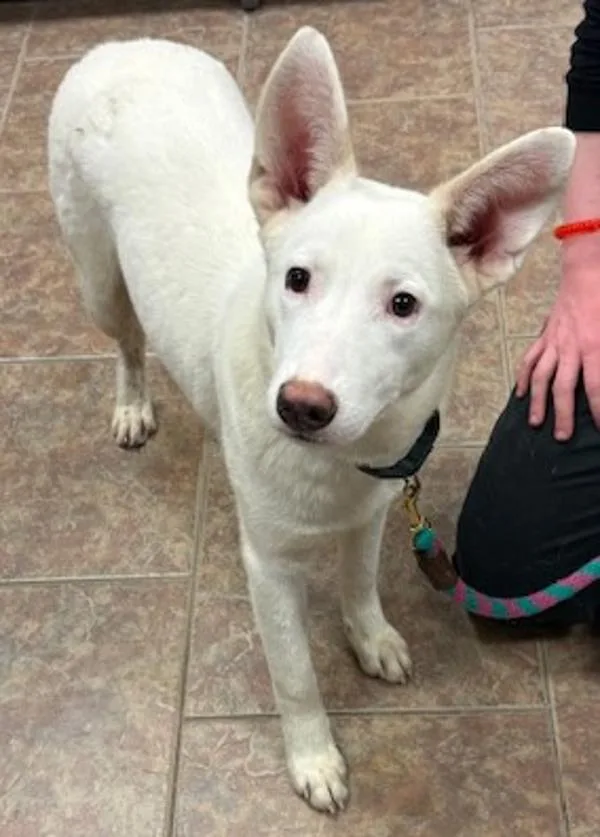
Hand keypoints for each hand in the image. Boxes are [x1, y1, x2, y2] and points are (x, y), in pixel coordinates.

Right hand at [516, 267, 599, 440]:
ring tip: (535, 422)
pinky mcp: (544, 336)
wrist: (587, 271)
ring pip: (541, 376)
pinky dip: (524, 377)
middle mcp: (570, 347)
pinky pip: (530, 359)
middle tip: (562, 437)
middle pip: (563, 387)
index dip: (598, 409)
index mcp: (594, 345)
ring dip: (538, 401)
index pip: (595, 386)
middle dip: (563, 414)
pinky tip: (521, 394)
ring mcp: (553, 342)